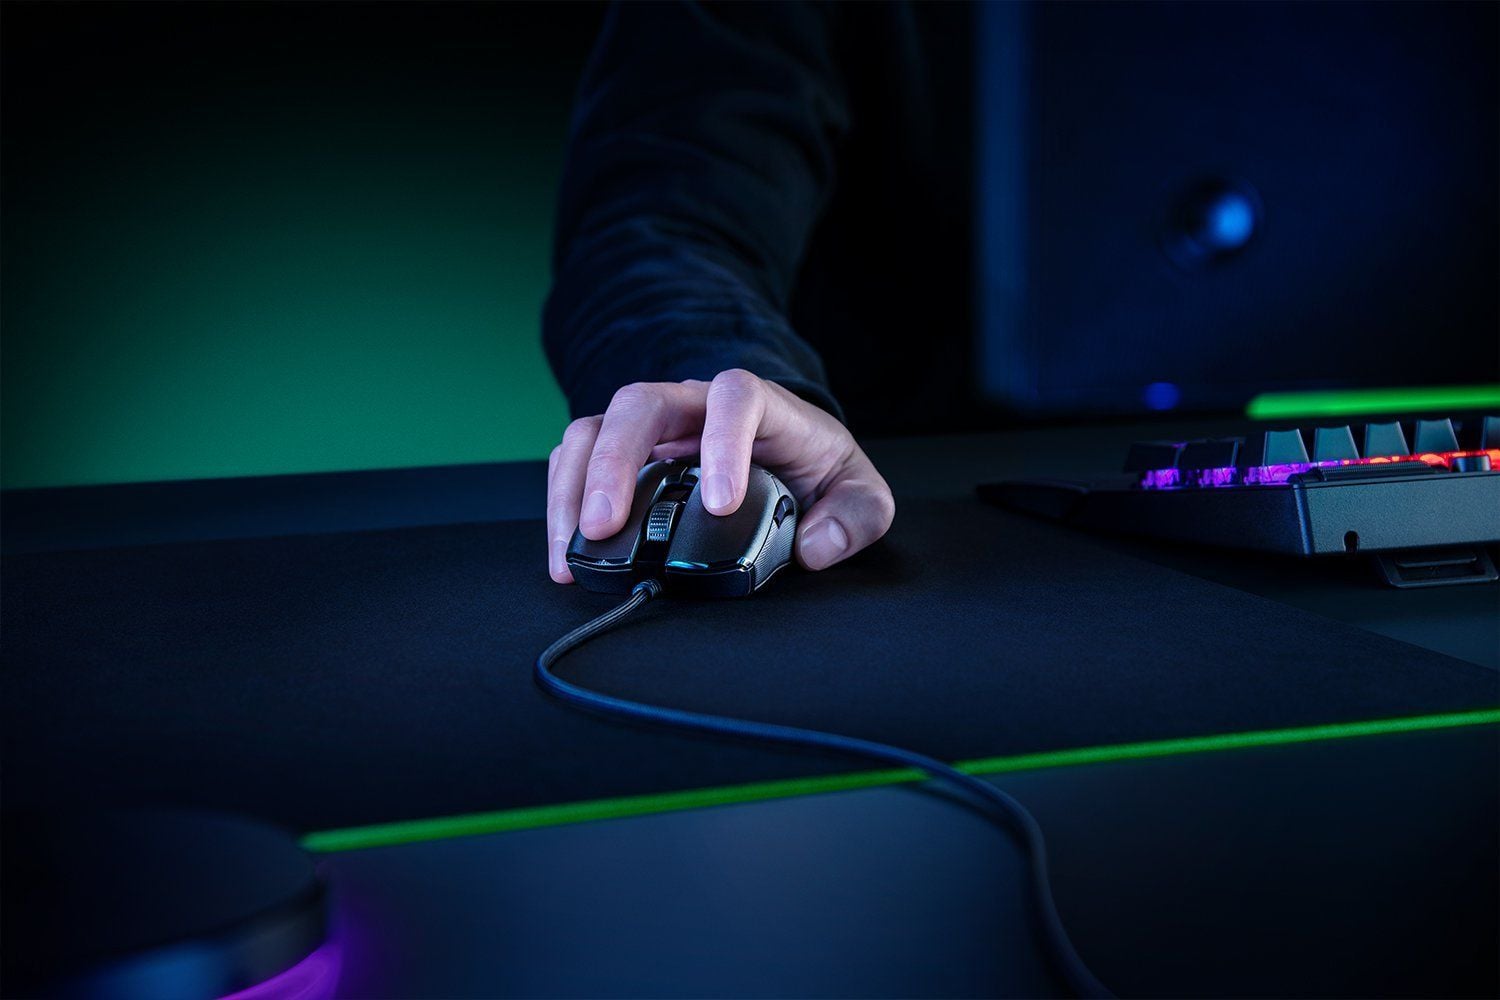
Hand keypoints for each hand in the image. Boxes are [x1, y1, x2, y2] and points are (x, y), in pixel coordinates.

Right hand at [546, 369, 894, 582]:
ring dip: (576, 485)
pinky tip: (567, 553)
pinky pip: (579, 461)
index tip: (719, 504)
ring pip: (597, 429)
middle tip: (607, 526)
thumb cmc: (821, 473)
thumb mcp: (862, 496)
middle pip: (642, 402)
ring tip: (575, 547)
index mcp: (761, 405)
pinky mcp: (626, 456)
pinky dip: (565, 503)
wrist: (795, 463)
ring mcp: (656, 428)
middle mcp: (697, 406)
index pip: (735, 396)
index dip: (723, 443)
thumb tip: (816, 547)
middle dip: (617, 463)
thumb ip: (856, 518)